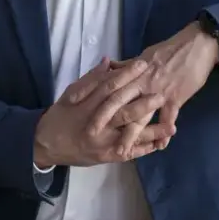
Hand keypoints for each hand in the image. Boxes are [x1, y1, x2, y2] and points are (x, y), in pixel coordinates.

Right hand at [33, 58, 175, 168]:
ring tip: (172, 126)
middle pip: (124, 112)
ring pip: (130, 135)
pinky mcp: (106, 157)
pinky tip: (160, 144)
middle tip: (163, 93)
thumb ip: (91, 79)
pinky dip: (145, 149)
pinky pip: (128, 153)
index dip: (128, 75)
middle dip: (145, 103)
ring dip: (153, 131)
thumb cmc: (61, 115)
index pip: (110, 87)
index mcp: (87, 106)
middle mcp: (97, 125)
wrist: (46, 145)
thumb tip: (110, 62)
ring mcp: (103, 143)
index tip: (144, 64)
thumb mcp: (71, 93)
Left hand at [70, 22, 218, 152]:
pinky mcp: (176, 98)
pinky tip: (161, 146)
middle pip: (118, 101)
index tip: (74, 103)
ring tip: (120, 150)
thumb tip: (110, 67)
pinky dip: (164, 133)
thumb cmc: (171, 49)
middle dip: (104, 119)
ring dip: (130, 134)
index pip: (107, 82)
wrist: (197, 45)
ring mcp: (159, 91)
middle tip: (90, 134)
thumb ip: (127, 65)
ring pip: (140, 115)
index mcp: (134, 70)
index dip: (90, 92)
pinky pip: (168, 118)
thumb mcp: (145, 54)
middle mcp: (142, 81)